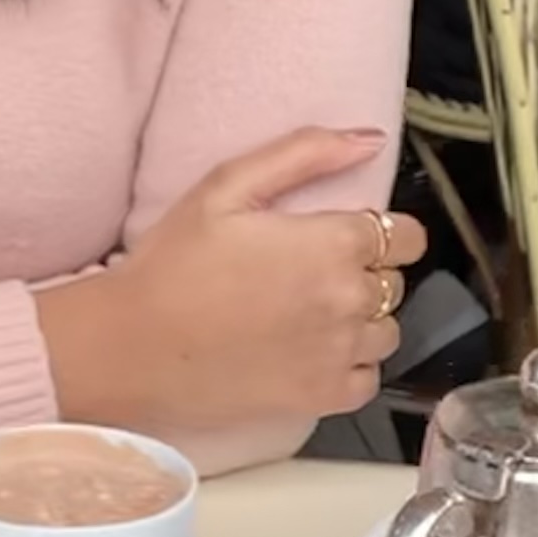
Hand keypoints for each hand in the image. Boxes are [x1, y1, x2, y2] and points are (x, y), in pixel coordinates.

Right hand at [41, 131, 428, 433]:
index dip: (383, 232)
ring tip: (310, 316)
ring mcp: (339, 354)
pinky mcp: (321, 397)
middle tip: (308, 274)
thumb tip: (369, 139)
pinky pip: (367, 380)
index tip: (348, 236)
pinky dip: (350, 367)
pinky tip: (312, 354)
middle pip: (395, 283)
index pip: (406, 236)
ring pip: (386, 332)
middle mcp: (349, 300)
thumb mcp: (227, 186)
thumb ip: (305, 154)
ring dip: (361, 321)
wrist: (131, 346)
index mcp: (334, 244)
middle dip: (364, 273)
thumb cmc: (172, 265)